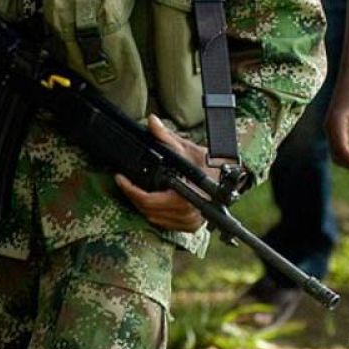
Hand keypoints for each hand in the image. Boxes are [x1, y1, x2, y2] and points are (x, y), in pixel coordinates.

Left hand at [116, 115, 210, 231]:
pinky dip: (154, 212)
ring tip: (134, 189)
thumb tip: (152, 122)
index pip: (148, 200)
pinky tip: (149, 200)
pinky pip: (164, 223)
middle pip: (148, 210)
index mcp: (184, 198)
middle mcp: (187, 214)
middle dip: (133, 196)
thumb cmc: (209, 164)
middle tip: (124, 182)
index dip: (130, 190)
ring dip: (142, 205)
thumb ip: (166, 137)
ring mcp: (189, 223)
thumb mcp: (186, 148)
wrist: (227, 178)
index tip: (121, 178)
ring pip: (154, 218)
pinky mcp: (190, 226)